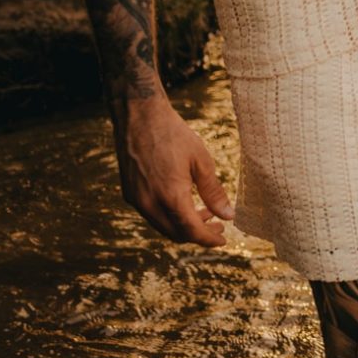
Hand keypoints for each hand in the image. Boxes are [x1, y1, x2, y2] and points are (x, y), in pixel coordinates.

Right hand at [115, 97, 234, 246]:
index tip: (223, 240)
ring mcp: (137, 200)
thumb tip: (228, 215)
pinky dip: (169, 216)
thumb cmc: (173, 135)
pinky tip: (183, 203)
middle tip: (217, 226)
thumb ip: (214, 191)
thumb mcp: (201, 161)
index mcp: (170, 196)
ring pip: (163, 226)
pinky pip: (152, 215)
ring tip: (204, 213)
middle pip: (176, 234)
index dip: (208, 239)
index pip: (192, 231)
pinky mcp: (130, 193)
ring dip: (183, 226)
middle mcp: (150, 203)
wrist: (139, 117)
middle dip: (198, 234)